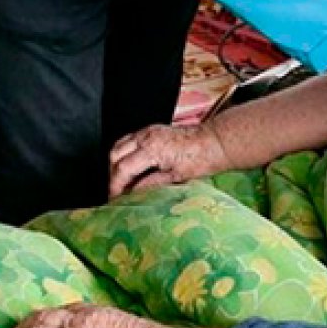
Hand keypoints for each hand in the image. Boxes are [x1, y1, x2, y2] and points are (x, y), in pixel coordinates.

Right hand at [108, 123, 230, 197]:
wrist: (214, 141)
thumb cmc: (201, 158)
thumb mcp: (176, 178)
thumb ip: (150, 184)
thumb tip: (133, 193)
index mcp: (152, 149)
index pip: (122, 168)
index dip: (115, 185)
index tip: (114, 197)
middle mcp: (146, 136)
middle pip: (115, 155)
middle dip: (113, 175)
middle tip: (117, 191)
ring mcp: (147, 131)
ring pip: (118, 145)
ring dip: (116, 163)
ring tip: (122, 181)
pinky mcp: (151, 130)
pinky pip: (128, 140)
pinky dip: (124, 153)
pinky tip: (130, 166)